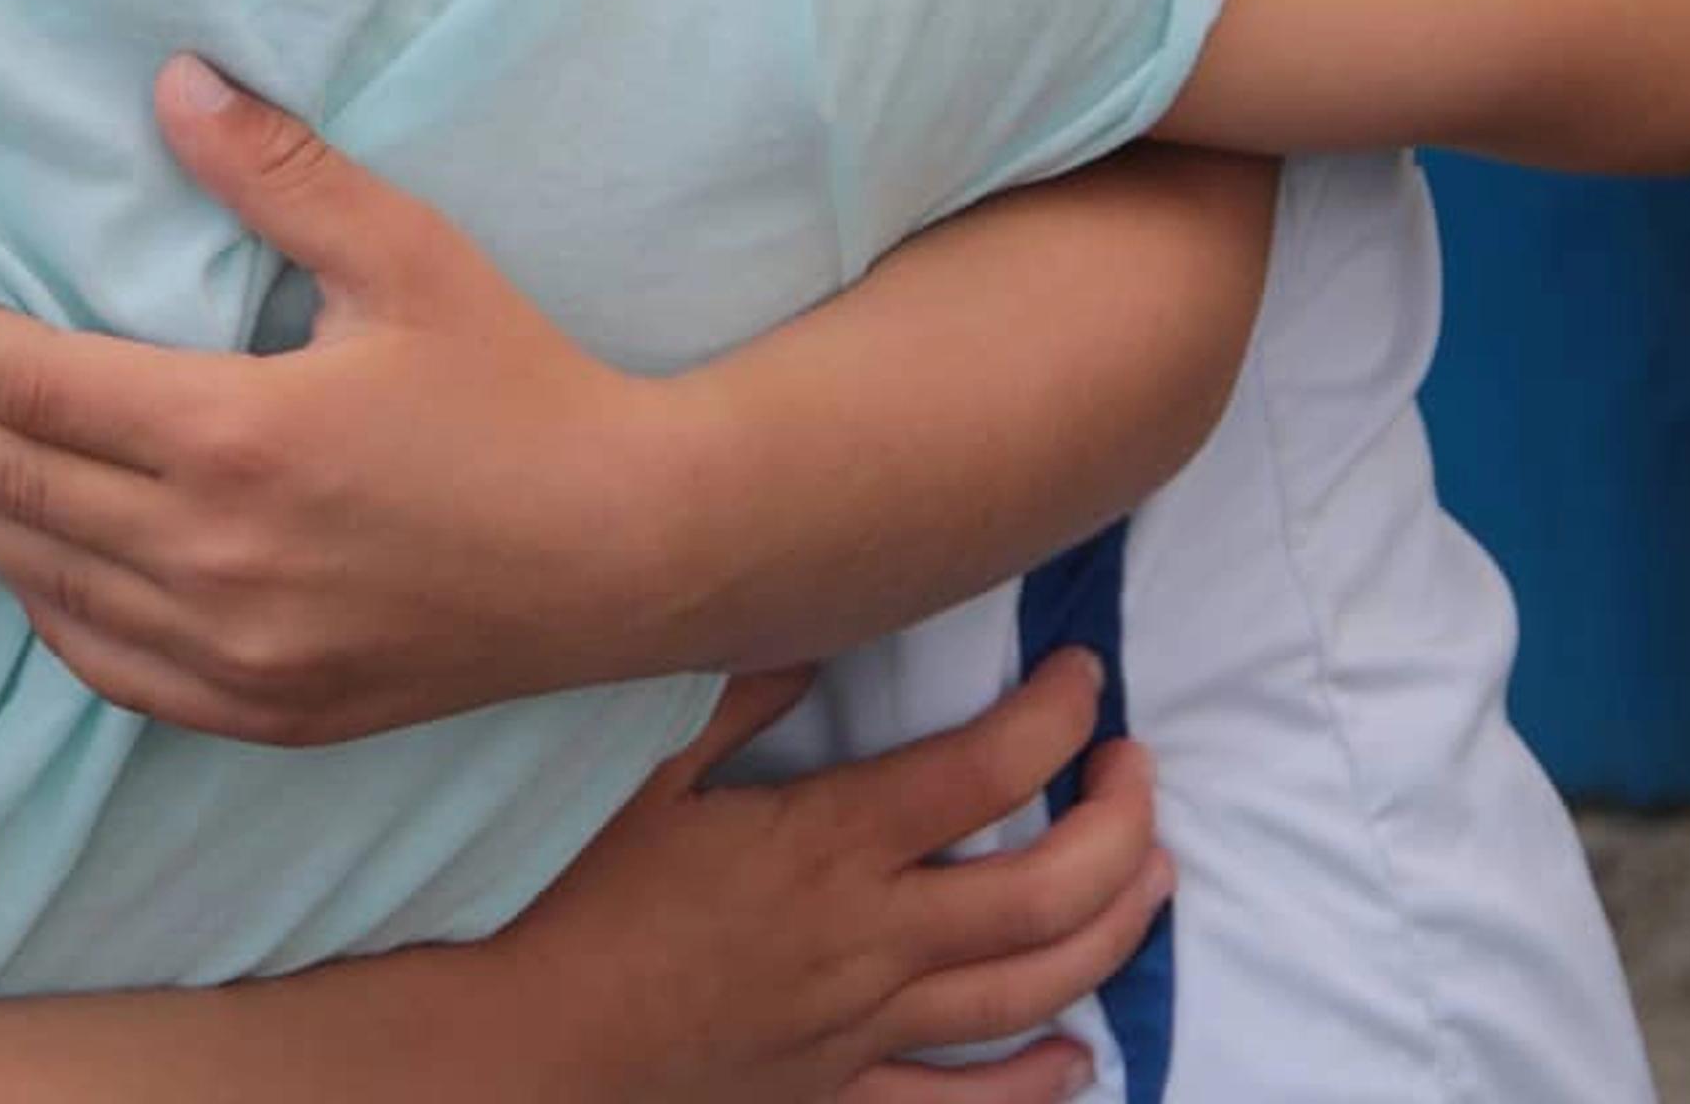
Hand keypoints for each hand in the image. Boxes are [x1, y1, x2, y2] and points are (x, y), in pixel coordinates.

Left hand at [0, 56, 711, 741]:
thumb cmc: (519, 383)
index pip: (45, 391)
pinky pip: (120, 671)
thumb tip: (174, 83)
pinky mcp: (274, 710)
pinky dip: (49, 612)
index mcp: (239, 439)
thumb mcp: (405, 253)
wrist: (630, 552)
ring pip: (55, 585)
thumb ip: (278, 170)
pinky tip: (16, 571)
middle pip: (22, 490)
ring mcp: (242, 653)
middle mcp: (219, 561)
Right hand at [463, 657, 1164, 1103]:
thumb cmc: (584, 895)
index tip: (1084, 672)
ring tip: (1153, 877)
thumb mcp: (650, 770)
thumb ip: (740, 695)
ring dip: (1112, 932)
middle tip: (1139, 770)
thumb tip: (818, 633)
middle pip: (1044, 891)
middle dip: (1117, 825)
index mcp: (828, 845)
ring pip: (1032, 991)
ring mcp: (870, 1030)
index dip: (1052, 717)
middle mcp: (873, 939)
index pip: (980, 773)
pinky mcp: (845, 1096)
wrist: (536, 1039)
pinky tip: (1079, 1055)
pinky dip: (1037, 1084)